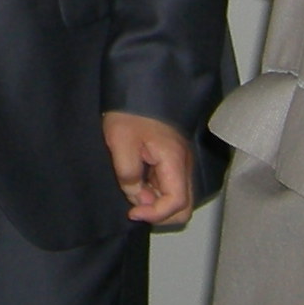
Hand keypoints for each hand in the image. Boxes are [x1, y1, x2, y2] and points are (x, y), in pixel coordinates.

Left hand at [102, 112, 196, 227]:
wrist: (135, 90)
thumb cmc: (129, 113)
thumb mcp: (120, 143)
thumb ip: (129, 175)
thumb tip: (138, 197)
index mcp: (174, 160)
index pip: (177, 203)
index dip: (156, 214)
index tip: (133, 211)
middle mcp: (183, 165)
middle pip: (183, 206)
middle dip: (159, 213)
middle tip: (134, 204)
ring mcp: (179, 163)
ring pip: (177, 198)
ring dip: (156, 203)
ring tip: (133, 189)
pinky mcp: (171, 160)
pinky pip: (169, 186)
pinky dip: (155, 192)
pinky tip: (137, 181)